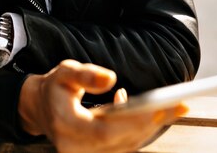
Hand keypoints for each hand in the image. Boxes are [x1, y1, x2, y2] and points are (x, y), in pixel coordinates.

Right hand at [18, 60, 186, 152]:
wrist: (40, 108)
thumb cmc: (55, 88)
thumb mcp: (65, 72)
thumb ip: (86, 75)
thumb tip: (111, 79)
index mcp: (66, 125)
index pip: (104, 131)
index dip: (131, 122)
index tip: (155, 109)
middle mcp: (75, 148)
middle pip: (121, 142)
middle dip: (150, 124)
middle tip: (176, 106)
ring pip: (125, 147)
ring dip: (149, 128)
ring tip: (170, 107)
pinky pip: (122, 147)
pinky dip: (138, 131)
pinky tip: (143, 111)